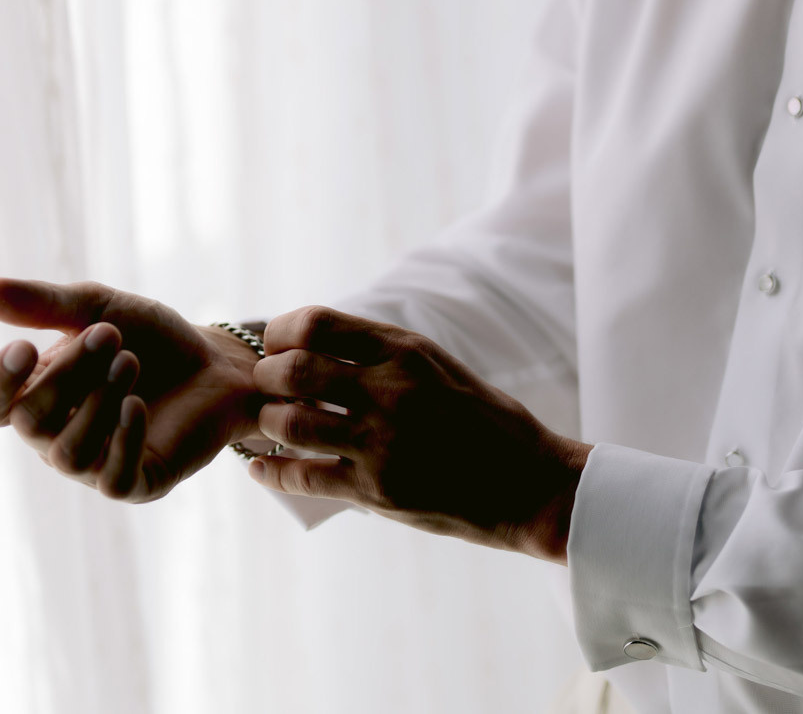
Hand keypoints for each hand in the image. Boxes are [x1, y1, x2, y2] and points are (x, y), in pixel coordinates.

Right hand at [0, 278, 262, 500]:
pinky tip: (137, 404)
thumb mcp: (97, 309)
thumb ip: (42, 304)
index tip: (24, 347)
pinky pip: (113, 479)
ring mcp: (93, 466)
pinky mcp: (136, 484)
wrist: (214, 360)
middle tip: (110, 335)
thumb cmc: (149, 336)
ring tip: (130, 360)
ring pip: (69, 453)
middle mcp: (55, 439)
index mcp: (37, 397)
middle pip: (32, 421)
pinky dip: (122, 439)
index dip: (3, 382)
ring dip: (98, 401)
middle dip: (68, 374)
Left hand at [250, 306, 592, 560]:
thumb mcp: (440, 366)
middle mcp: (391, 391)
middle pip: (294, 370)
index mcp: (407, 351)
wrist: (530, 484)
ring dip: (268, 423)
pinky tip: (260, 468)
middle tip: (265, 385)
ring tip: (268, 424)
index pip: (318, 323)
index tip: (276, 343)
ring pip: (291, 424)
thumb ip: (385, 355)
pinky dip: (272, 471)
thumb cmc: (486, 421)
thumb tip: (321, 344)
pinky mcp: (378, 491)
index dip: (282, 332)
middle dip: (267, 376)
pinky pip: (305, 477)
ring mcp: (383, 443)